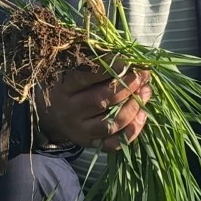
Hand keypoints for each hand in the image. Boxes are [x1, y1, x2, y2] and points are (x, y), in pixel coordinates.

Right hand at [34, 60, 150, 150]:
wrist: (55, 119)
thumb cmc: (73, 89)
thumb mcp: (76, 72)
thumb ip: (97, 64)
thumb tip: (127, 56)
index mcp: (64, 89)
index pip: (85, 77)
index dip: (108, 68)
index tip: (128, 61)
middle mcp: (71, 111)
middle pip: (101, 100)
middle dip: (126, 87)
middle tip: (142, 76)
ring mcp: (81, 131)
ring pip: (110, 123)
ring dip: (132, 107)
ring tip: (146, 92)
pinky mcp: (92, 144)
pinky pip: (114, 143)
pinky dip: (132, 130)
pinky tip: (142, 115)